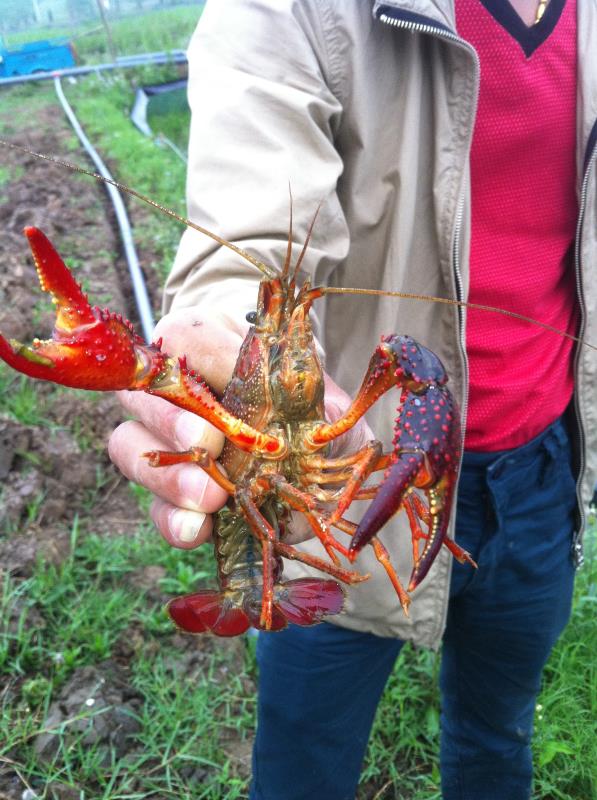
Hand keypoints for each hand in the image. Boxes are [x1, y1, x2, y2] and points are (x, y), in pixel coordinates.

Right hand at [108, 308, 374, 549]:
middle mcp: (172, 390)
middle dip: (171, 422)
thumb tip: (322, 417)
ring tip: (209, 496)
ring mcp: (162, 443)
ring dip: (167, 473)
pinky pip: (153, 505)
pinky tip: (200, 528)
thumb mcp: (323, 399)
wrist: (309, 463)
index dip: (205, 363)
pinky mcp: (169, 494)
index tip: (240, 392)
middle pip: (143, 393)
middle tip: (207, 446)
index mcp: (209, 345)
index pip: (183, 336)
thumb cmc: (309, 410)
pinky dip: (173, 520)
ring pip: (129, 445)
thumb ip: (320, 402)